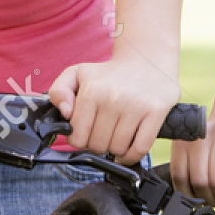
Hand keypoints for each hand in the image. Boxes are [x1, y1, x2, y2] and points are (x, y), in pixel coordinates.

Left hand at [48, 58, 179, 163]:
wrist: (148, 58)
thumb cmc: (110, 73)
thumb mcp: (78, 73)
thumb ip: (59, 91)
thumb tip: (65, 113)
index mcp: (92, 90)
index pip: (77, 137)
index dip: (80, 140)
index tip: (87, 132)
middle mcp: (113, 98)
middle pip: (97, 146)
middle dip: (98, 144)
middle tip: (103, 133)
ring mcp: (136, 106)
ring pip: (118, 149)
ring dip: (115, 149)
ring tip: (116, 136)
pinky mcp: (155, 111)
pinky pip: (140, 149)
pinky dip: (132, 156)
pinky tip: (128, 149)